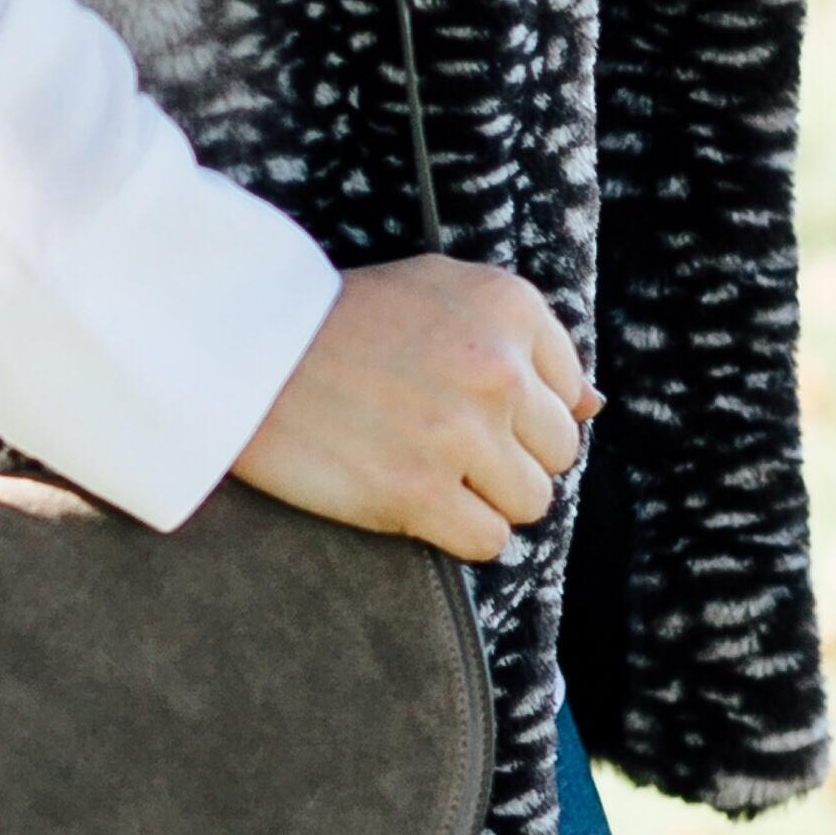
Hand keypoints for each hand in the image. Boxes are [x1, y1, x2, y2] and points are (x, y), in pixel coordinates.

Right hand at [232, 256, 602, 564]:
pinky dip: (455, 533)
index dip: (517, 413)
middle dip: (505, 458)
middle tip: (438, 440)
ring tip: (424, 469)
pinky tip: (410, 498)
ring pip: (531, 503)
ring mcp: (460, 433)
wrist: (241, 349)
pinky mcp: (418, 493)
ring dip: (483, 499)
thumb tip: (594, 405)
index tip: (459, 403)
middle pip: (556, 455)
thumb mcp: (440, 292)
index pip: (568, 396)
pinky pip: (488, 542)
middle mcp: (496, 367)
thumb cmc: (338, 321)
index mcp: (510, 307)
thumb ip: (521, 341)